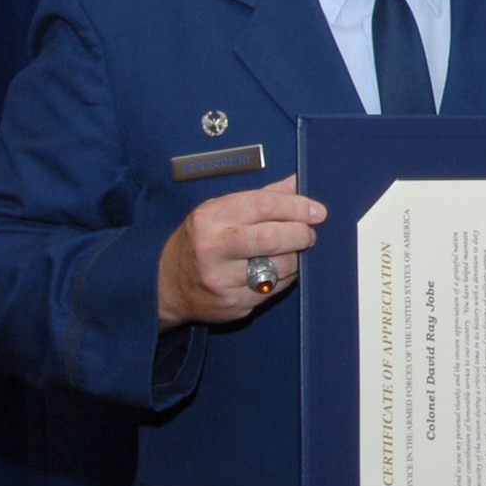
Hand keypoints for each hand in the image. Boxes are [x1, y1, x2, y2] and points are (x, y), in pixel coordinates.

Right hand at [157, 175, 325, 328]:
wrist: (167, 285)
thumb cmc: (201, 241)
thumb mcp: (220, 210)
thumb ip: (262, 197)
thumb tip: (298, 181)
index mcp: (211, 218)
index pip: (263, 204)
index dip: (297, 206)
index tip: (317, 211)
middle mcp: (214, 248)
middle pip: (271, 237)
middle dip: (301, 233)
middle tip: (309, 233)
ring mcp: (222, 279)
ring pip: (279, 266)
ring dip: (296, 258)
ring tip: (291, 252)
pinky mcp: (233, 304)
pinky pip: (275, 289)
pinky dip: (285, 278)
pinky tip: (276, 270)